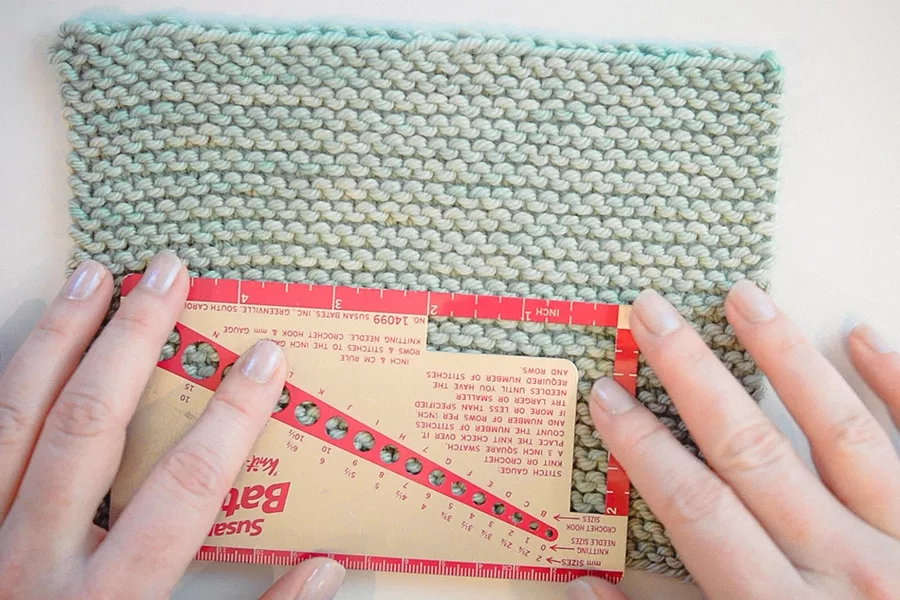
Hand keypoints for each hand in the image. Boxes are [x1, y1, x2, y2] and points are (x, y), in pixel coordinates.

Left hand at [0, 252, 344, 599]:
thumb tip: (330, 568)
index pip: (184, 490)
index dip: (231, 418)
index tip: (265, 359)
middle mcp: (33, 561)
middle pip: (89, 428)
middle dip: (134, 341)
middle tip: (168, 276)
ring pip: (13, 420)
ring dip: (55, 340)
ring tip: (91, 278)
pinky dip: (2, 382)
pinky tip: (24, 340)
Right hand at [567, 282, 899, 598]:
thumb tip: (584, 588)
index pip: (696, 509)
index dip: (642, 447)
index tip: (608, 392)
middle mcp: (847, 570)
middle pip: (752, 453)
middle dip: (694, 375)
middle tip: (655, 313)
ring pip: (839, 433)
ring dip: (784, 358)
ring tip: (744, 297)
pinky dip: (898, 384)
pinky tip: (861, 335)